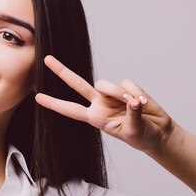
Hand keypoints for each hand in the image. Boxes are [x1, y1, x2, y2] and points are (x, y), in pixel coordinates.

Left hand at [35, 55, 172, 152]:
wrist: (157, 132)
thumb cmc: (141, 136)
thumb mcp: (134, 131)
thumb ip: (132, 115)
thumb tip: (132, 100)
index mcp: (95, 117)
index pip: (70, 110)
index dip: (54, 104)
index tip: (37, 98)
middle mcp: (99, 103)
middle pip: (77, 84)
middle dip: (62, 71)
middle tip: (46, 59)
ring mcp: (112, 94)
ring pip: (106, 84)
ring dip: (120, 93)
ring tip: (136, 104)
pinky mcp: (126, 87)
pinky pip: (126, 83)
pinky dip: (135, 92)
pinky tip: (143, 102)